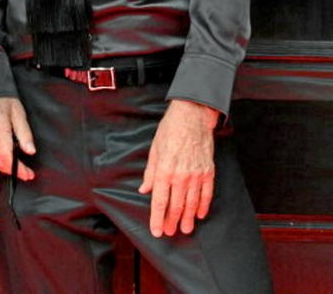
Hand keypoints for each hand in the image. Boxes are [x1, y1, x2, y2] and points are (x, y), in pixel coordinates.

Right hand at [0, 97, 36, 180]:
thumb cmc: (3, 100)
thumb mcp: (20, 114)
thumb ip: (25, 134)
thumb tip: (30, 150)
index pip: (6, 156)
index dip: (17, 169)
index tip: (27, 174)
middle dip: (12, 171)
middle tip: (25, 173)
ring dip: (3, 168)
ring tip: (15, 168)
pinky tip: (1, 161)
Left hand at [139, 98, 218, 236]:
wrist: (191, 118)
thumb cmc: (169, 132)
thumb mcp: (153, 150)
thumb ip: (150, 173)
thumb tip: (145, 189)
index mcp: (164, 170)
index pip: (159, 201)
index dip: (157, 218)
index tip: (156, 230)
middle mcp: (180, 176)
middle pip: (176, 205)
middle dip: (172, 221)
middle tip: (170, 233)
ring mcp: (196, 175)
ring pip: (192, 203)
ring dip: (188, 218)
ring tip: (186, 229)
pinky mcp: (208, 172)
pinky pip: (206, 194)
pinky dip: (203, 206)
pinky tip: (200, 214)